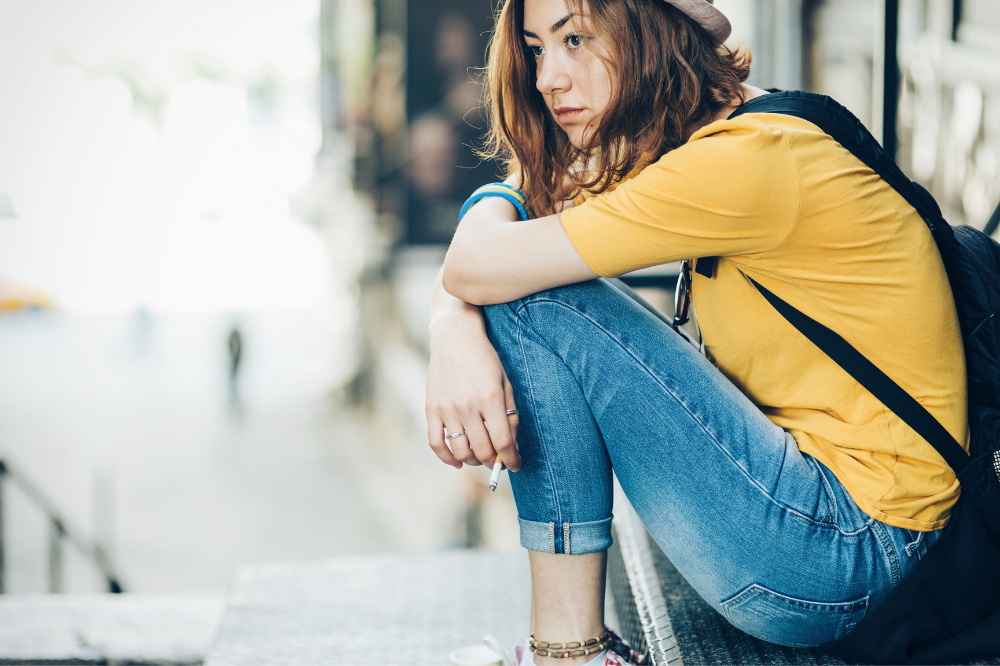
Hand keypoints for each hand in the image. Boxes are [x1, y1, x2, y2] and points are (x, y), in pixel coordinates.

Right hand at [425, 310, 520, 471]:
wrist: (454, 338)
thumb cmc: (484, 360)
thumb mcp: (505, 382)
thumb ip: (509, 413)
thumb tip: (511, 445)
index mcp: (490, 398)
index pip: (503, 442)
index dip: (511, 459)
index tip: (515, 464)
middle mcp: (467, 405)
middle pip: (482, 450)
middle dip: (494, 461)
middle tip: (498, 460)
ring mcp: (447, 408)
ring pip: (461, 451)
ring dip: (474, 461)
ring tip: (480, 456)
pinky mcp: (431, 409)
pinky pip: (436, 444)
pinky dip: (447, 458)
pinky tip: (458, 461)